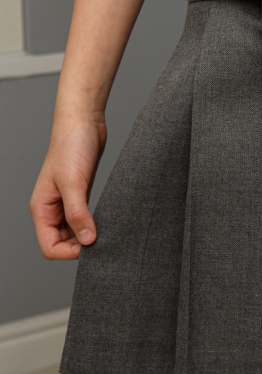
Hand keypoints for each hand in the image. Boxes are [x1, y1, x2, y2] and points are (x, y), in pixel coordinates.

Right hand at [30, 114, 106, 259]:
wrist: (84, 121)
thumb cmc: (72, 146)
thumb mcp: (74, 182)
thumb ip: (78, 213)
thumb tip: (88, 240)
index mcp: (42, 208)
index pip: (49, 247)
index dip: (69, 252)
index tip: (91, 244)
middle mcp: (51, 208)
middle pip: (62, 243)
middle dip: (80, 246)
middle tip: (102, 238)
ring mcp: (66, 202)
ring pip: (74, 232)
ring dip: (88, 235)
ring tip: (107, 229)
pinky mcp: (81, 194)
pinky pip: (85, 218)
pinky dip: (94, 222)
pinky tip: (108, 220)